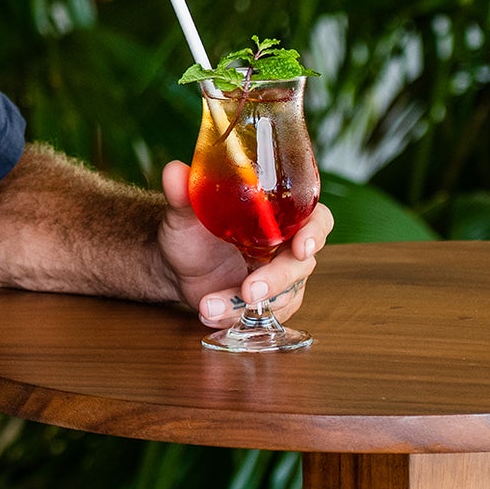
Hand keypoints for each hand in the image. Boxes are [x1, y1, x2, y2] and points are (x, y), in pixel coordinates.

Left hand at [158, 161, 333, 327]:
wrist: (175, 265)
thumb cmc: (188, 232)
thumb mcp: (183, 213)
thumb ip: (182, 194)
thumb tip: (174, 171)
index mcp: (278, 217)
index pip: (315, 219)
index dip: (316, 233)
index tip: (302, 246)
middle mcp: (285, 247)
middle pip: (300, 265)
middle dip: (275, 280)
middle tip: (247, 290)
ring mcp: (279, 278)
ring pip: (282, 297)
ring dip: (244, 305)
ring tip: (208, 305)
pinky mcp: (267, 304)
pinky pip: (264, 316)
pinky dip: (235, 317)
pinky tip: (209, 312)